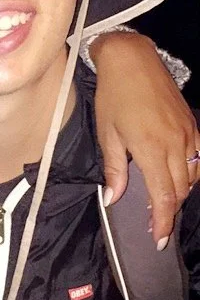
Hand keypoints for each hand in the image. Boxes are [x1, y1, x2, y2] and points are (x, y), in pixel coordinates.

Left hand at [92, 32, 199, 247]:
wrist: (132, 59)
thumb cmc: (114, 95)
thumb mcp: (108, 134)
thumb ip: (114, 169)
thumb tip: (113, 199)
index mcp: (152, 149)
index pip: (164, 196)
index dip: (162, 222)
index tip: (158, 239)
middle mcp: (175, 144)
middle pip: (181, 190)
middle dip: (170, 211)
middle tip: (155, 225)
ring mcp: (187, 133)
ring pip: (192, 175)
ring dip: (180, 193)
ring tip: (163, 204)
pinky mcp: (191, 125)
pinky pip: (198, 157)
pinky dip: (189, 173)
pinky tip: (176, 178)